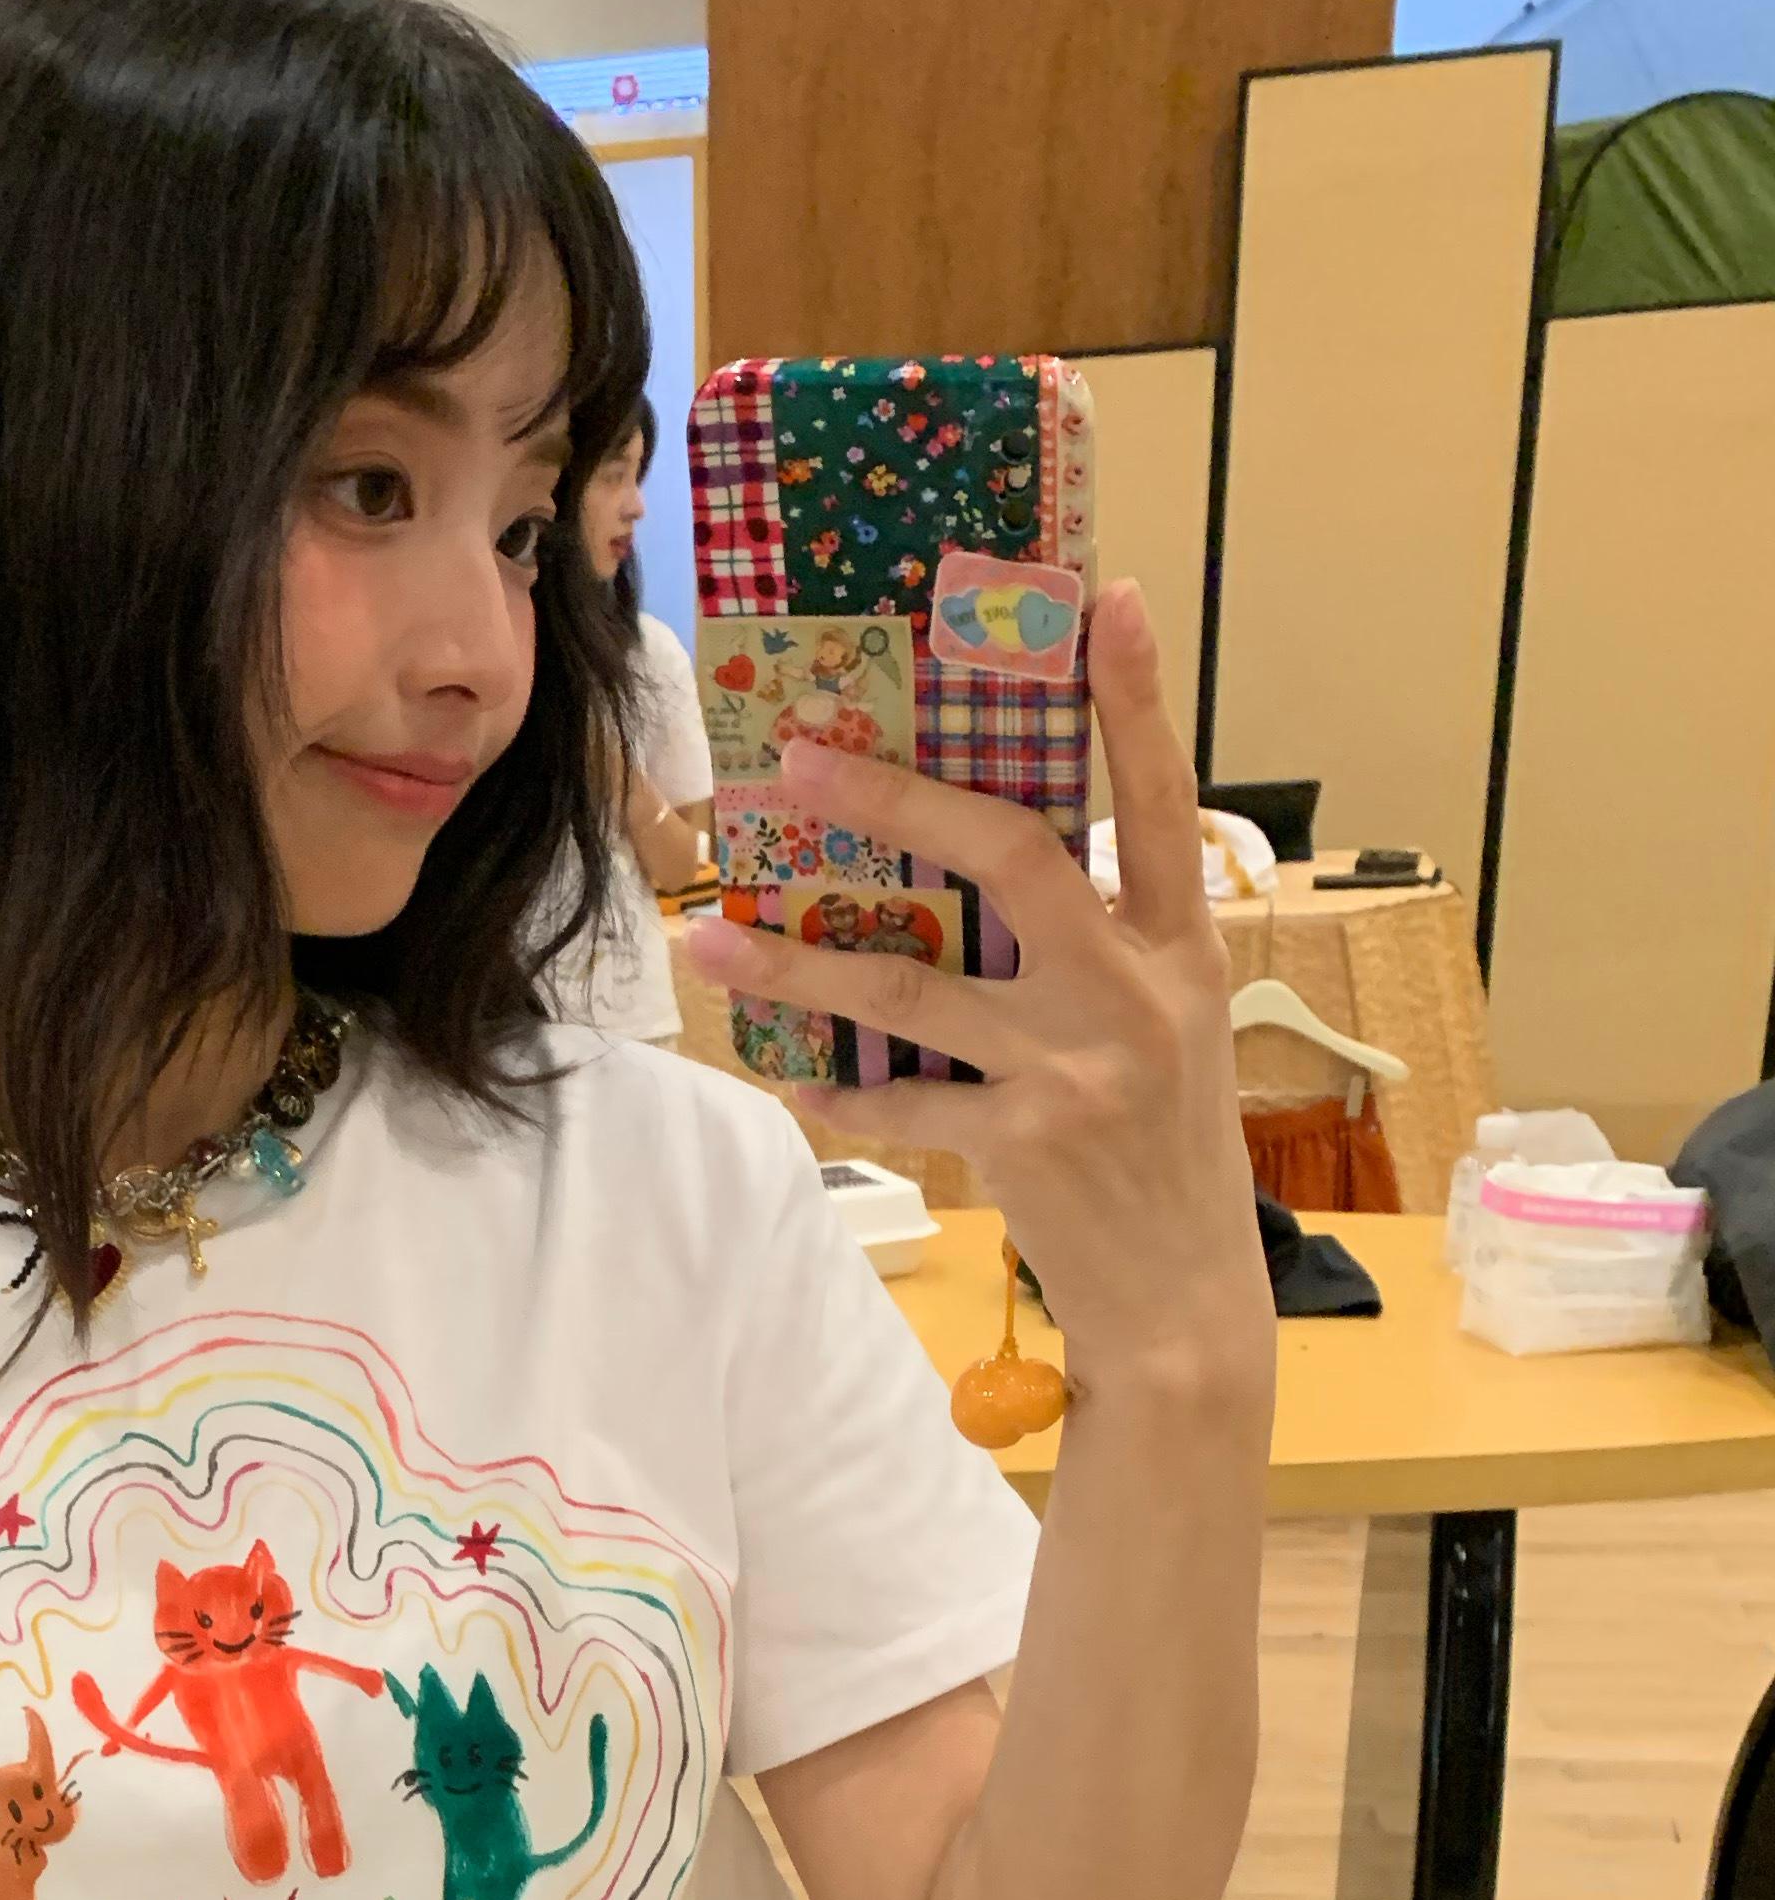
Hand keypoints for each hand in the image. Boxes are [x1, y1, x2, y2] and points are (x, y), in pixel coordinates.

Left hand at [685, 581, 1264, 1399]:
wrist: (1184, 1300)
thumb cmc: (1162, 1153)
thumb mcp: (1165, 1031)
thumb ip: (1103, 948)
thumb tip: (994, 869)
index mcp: (1179, 948)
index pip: (1161, 799)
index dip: (1135, 699)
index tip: (1105, 600)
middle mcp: (1135, 992)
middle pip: (1014, 854)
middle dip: (899, 799)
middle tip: (800, 759)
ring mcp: (1077, 1066)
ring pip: (916, 984)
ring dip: (803, 963)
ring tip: (716, 938)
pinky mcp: (1023, 1143)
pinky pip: (903, 1100)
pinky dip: (843, 1093)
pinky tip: (795, 1083)